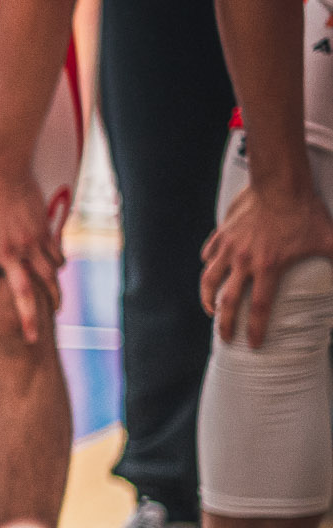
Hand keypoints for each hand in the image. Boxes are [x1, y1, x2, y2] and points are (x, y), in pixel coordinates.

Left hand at [0, 162, 61, 343]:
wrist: (1, 171)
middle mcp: (9, 254)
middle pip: (23, 294)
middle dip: (29, 319)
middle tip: (32, 339)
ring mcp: (30, 243)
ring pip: (47, 276)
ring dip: (52, 294)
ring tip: (55, 308)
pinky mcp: (44, 232)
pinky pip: (56, 255)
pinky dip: (57, 266)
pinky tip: (57, 273)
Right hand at [202, 180, 332, 347]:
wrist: (280, 182)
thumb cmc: (305, 211)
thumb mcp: (329, 240)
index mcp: (268, 268)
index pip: (260, 308)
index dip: (256, 329)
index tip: (253, 345)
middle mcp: (243, 261)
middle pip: (228, 301)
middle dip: (225, 323)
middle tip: (224, 337)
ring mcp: (229, 247)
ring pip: (209, 279)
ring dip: (207, 297)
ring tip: (210, 308)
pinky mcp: (222, 233)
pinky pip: (210, 253)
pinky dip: (209, 263)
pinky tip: (210, 267)